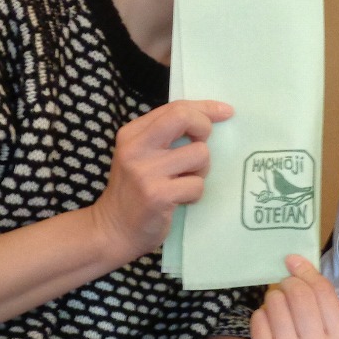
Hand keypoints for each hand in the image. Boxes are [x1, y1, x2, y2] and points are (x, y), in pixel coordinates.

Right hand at [91, 99, 233, 261]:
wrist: (112, 231)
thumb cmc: (134, 191)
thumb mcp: (140, 155)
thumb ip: (165, 136)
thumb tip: (211, 118)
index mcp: (132, 133)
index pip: (176, 107)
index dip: (205, 108)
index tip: (226, 111)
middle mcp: (136, 148)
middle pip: (184, 118)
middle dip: (204, 128)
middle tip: (200, 147)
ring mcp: (146, 172)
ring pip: (199, 154)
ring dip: (200, 171)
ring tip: (184, 182)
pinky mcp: (158, 195)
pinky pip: (197, 185)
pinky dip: (194, 194)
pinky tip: (180, 201)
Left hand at [249, 254, 338, 338]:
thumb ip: (323, 303)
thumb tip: (297, 261)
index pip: (324, 292)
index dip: (306, 271)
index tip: (294, 261)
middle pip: (299, 293)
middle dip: (289, 283)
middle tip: (286, 287)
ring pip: (276, 301)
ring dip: (274, 299)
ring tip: (278, 312)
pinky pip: (259, 317)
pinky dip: (262, 316)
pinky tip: (268, 328)